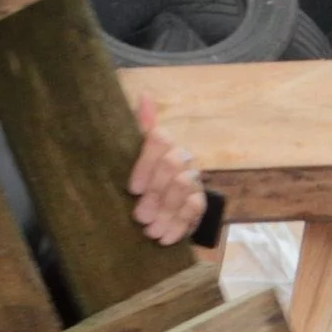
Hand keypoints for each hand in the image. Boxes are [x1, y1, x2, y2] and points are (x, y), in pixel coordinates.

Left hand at [128, 126, 211, 248]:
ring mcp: (192, 180)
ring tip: (150, 230)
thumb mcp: (136, 153)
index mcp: (164, 144)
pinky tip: (164, 237)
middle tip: (139, 215)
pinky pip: (195, 209)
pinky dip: (178, 225)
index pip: (159, 139)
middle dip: (155, 192)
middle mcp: (182, 158)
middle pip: (172, 164)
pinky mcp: (199, 202)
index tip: (132, 189)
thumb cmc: (146, 175)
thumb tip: (145, 94)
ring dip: (165, 211)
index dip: (145, 164)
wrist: (164, 202)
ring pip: (183, 186)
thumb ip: (142, 126)